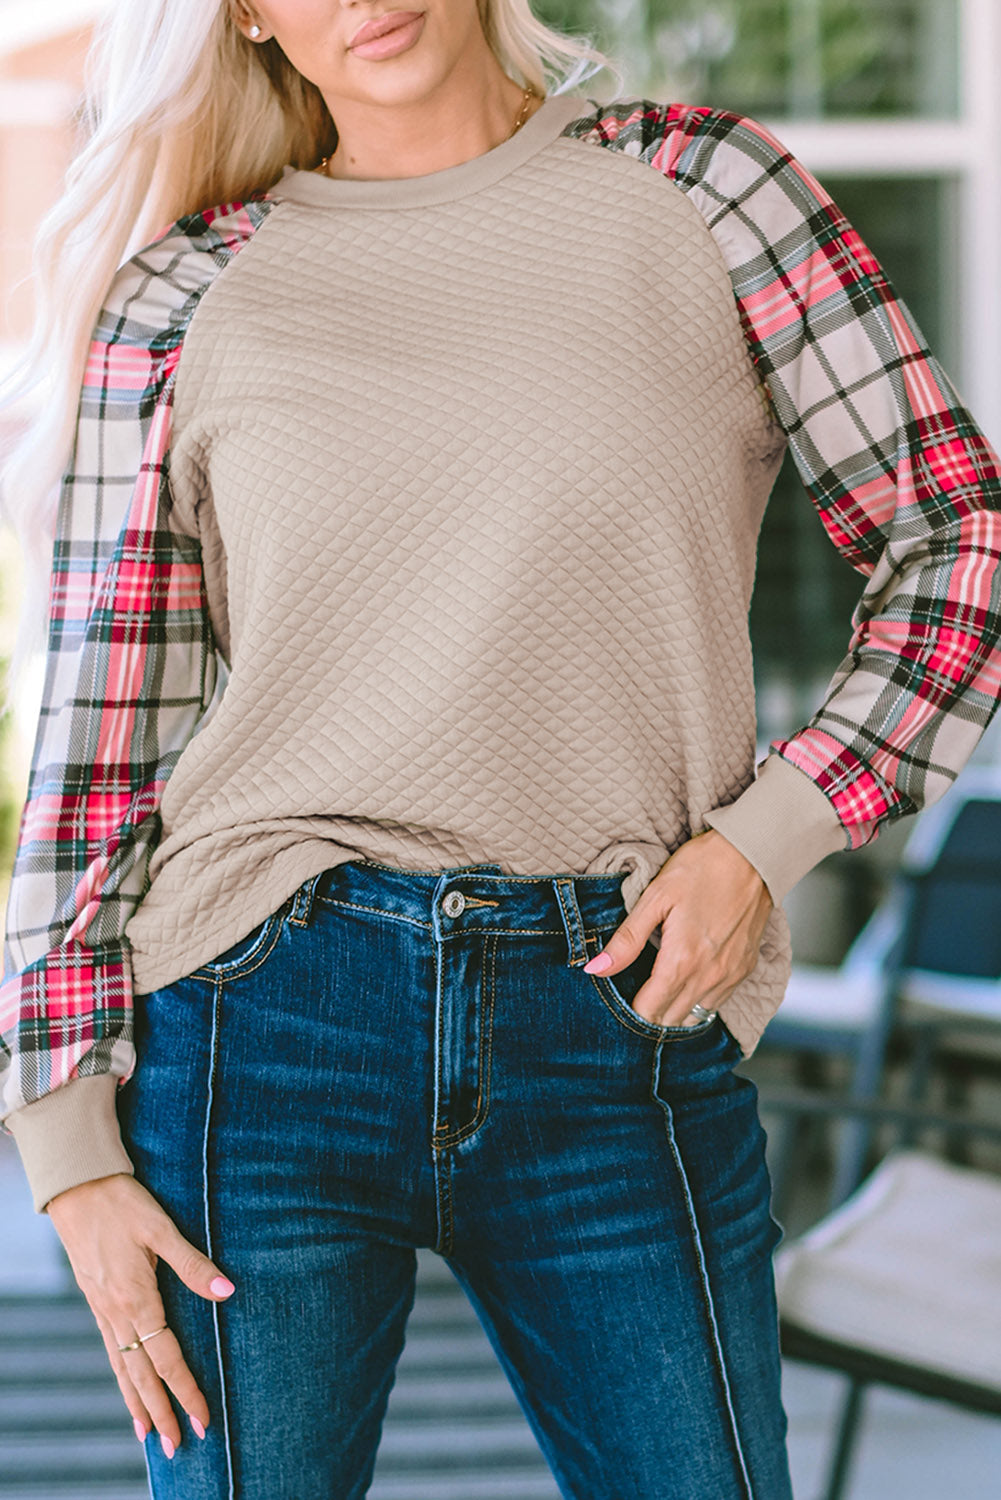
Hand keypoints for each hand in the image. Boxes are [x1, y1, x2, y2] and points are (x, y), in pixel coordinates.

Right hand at [46, 1172, 235, 1458]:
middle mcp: (116, 1313)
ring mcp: (102, 1309)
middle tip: (176, 1446)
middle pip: (141, 1375)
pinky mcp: (95, 1300)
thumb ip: (193, 1264)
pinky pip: (109, 1350)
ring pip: (121, 1367)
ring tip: (147, 1435)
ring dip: (136, 1403)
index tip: (202, 1419)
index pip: (167, 1359)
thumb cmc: (123, 1204)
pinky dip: (120, 1376)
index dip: (186, 1391)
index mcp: (137, 1299)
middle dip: (160, 1412)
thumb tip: (227, 1293)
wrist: (78, 1187)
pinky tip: (127, 1386)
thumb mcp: (161, 1229)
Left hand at [583, 829, 772, 1027]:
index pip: (648, 1012)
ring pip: (695, 1017)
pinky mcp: (745, 970)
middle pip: (670, 1021)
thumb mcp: (655, 897)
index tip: (619, 997)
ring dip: (673, 1011)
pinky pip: (716, 1003)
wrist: (753, 855)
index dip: (629, 1011)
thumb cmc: (701, 869)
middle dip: (649, 1014)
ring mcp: (730, 976)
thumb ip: (627, 940)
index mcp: (682, 961)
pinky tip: (686, 980)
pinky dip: (697, 1001)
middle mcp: (709, 977)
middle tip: (634, 992)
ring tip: (658, 988)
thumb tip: (596, 969)